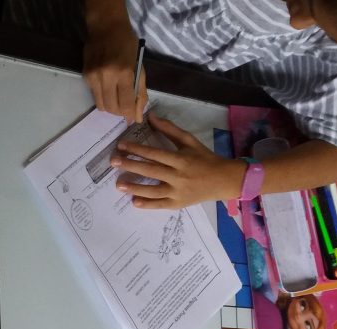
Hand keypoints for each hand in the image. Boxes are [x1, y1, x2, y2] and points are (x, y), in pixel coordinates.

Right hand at [83, 16, 146, 123]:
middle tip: (125, 106)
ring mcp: (94, 77)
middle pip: (112, 109)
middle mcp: (107, 77)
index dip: (129, 114)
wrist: (106, 27)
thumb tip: (137, 117)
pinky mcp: (85, 76)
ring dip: (110, 106)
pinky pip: (94, 95)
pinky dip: (103, 96)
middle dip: (120, 112)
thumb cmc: (127, 45)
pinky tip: (107, 86)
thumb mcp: (139, 67)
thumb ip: (139, 93)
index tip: (132, 117)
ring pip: (101, 105)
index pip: (125, 105)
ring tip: (116, 97)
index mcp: (124, 73)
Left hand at [110, 114, 244, 207]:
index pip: (155, 153)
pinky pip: (160, 205)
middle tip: (114, 162)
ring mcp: (177, 192)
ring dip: (134, 188)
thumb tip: (150, 116)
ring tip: (119, 184)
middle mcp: (178, 176)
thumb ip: (169, 129)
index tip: (121, 146)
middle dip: (130, 166)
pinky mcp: (178, 204)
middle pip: (151, 171)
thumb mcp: (189, 141)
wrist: (222, 180)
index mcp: (180, 159)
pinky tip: (134, 202)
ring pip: (152, 191)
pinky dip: (147, 204)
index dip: (137, 149)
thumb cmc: (204, 158)